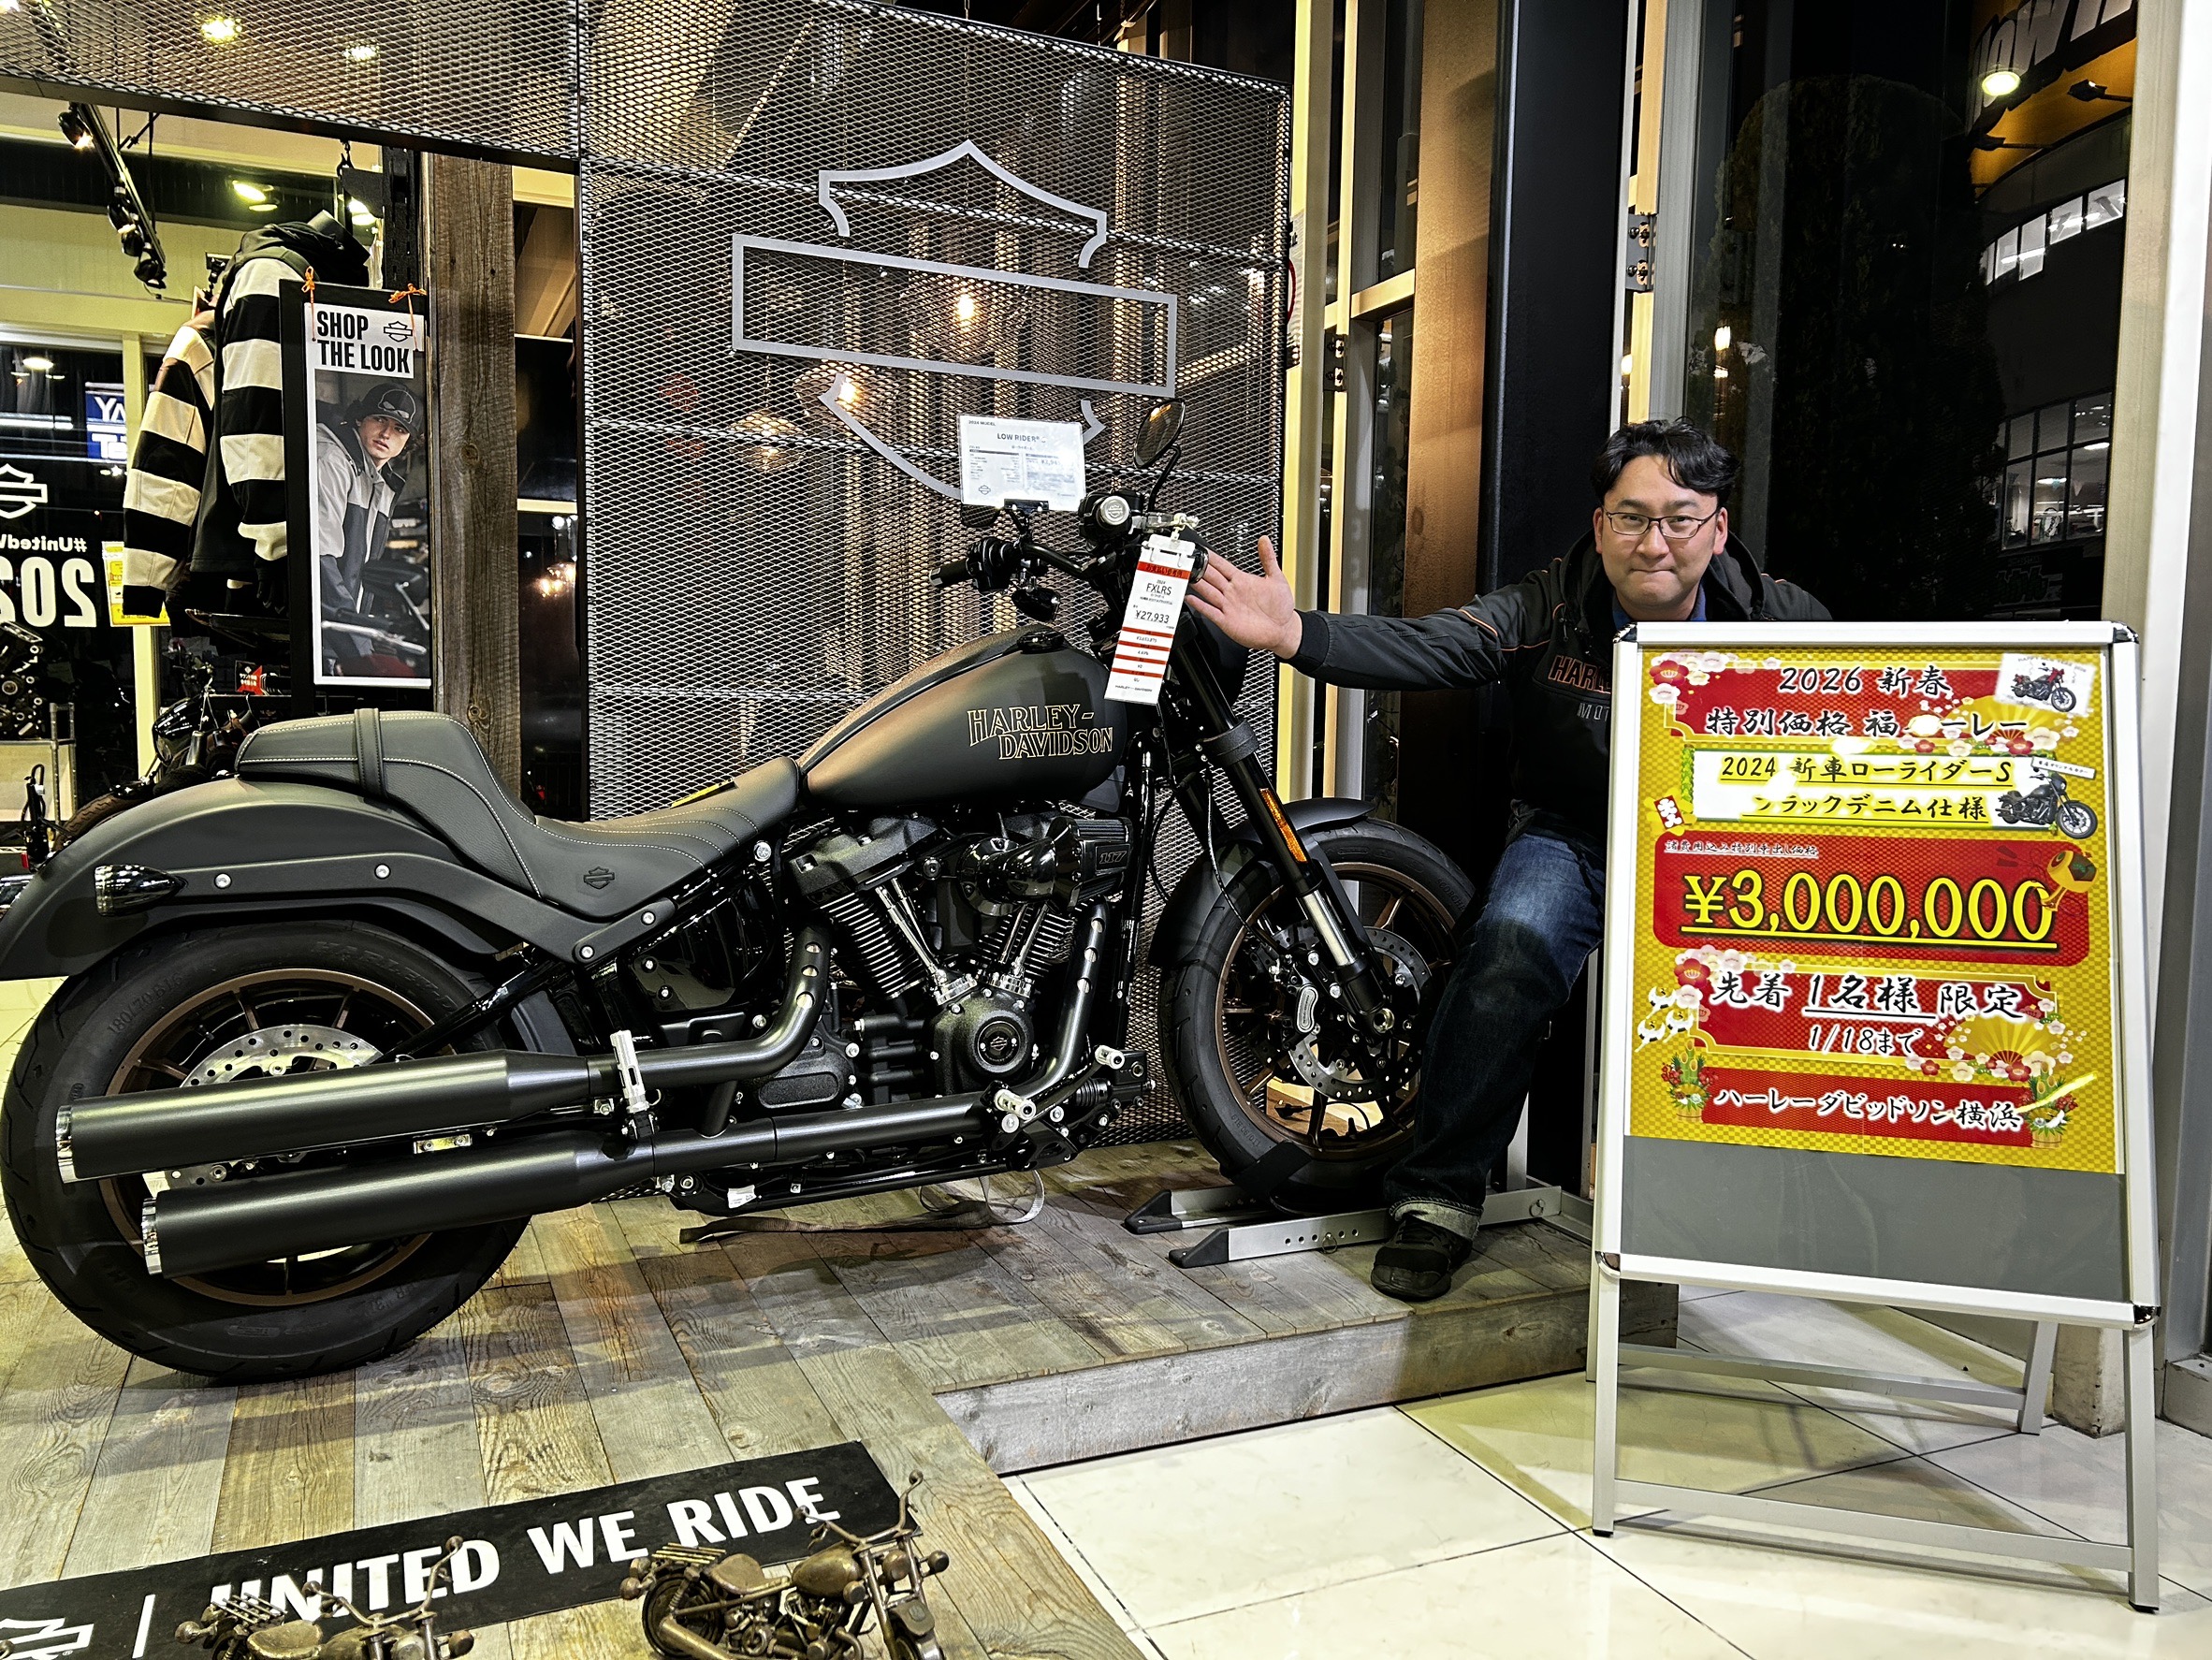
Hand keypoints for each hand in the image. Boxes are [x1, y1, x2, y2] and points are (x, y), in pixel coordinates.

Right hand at [255, 558, 289, 614]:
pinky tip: (260, 597)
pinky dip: (261, 594)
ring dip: (270, 602)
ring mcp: (273, 577)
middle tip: (280, 611)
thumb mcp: (287, 563)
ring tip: (267, 605)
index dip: (290, 602)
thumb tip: (290, 579)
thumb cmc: (280, 553)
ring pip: (273, 594)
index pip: (291, 592)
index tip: (289, 608)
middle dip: (282, 606)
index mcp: (289, 575)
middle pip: (284, 596)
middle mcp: (283, 578)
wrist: (271, 544)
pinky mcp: (264, 574)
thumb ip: (287, 572)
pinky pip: (263, 587)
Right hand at [1187, 534, 1302, 658]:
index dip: (1212, 558)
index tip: (1202, 550)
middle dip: (1201, 568)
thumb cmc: (1280, 607)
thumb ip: (1268, 558)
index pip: (1222, 566)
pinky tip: (1191, 599)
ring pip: (1208, 592)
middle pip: (1212, 577)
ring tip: (1187, 576)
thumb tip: (1265, 540)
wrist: (1283, 629)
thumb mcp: (1276, 578)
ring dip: (1198, 584)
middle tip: (1189, 560)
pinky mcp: (1226, 621)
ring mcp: (1228, 606)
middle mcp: (1232, 592)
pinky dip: (1200, 605)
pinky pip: (1210, 611)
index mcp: (1242, 580)